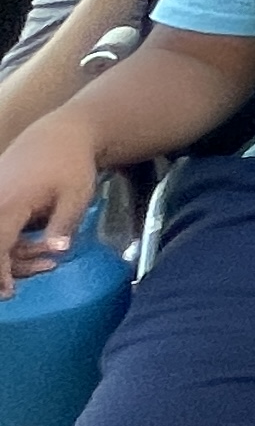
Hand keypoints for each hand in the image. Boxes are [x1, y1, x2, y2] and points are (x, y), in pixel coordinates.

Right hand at [0, 121, 97, 292]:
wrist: (61, 134)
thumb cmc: (72, 164)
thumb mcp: (76, 196)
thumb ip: (63, 225)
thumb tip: (59, 252)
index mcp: (9, 203)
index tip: (7, 292)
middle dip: (2, 268)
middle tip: (11, 291)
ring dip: (13, 255)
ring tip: (46, 263)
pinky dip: (12, 241)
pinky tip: (40, 248)